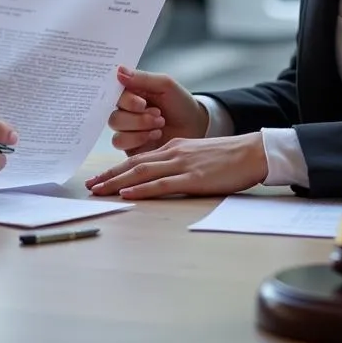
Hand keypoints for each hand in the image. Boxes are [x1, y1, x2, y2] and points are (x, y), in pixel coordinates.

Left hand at [85, 133, 268, 198]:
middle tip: (89, 185)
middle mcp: (173, 153)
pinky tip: (128, 194)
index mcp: (173, 148)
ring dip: (118, 183)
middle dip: (109, 176)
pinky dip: (142, 189)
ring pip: (142, 173)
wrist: (252, 152)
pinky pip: (162, 184)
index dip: (116, 169)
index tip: (100, 178)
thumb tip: (161, 174)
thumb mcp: (197, 154)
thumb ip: (179, 161)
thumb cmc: (228, 157)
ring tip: (99, 190)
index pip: (138, 158)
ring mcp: (182, 165)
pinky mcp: (193, 179)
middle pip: (133, 165)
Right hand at [109, 65, 208, 154]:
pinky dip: (137, 138)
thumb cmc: (180, 103)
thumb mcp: (166, 85)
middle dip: (137, 116)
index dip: (125, 100)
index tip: (142, 102)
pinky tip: (155, 135)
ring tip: (159, 124)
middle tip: (158, 114)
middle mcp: (125, 110)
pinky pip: (119, 143)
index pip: (113, 93)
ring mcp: (126, 129)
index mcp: (130, 92)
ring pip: (115, 128)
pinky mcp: (129, 145)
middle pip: (113, 114)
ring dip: (139, 126)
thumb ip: (142, 78)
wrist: (195, 126)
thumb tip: (119, 70)